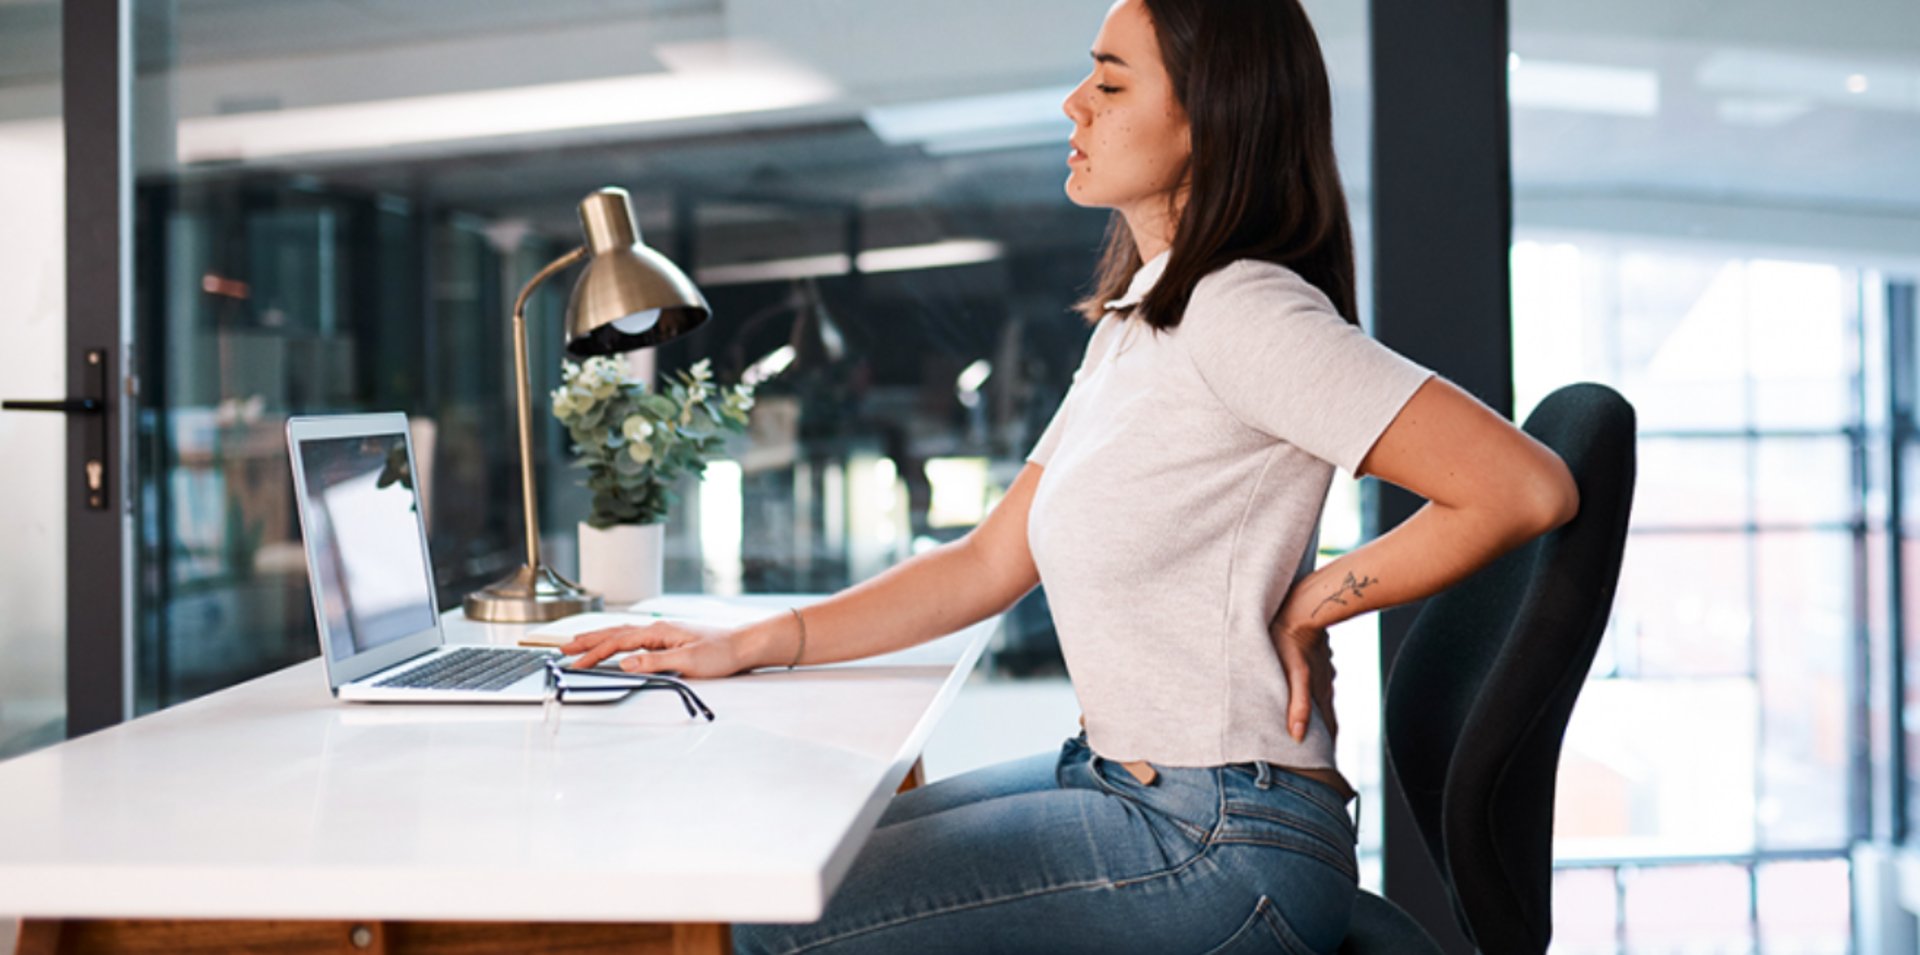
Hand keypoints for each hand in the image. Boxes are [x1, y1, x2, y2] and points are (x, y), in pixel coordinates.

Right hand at [560, 620, 746, 678]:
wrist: (744, 646)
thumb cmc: (722, 652)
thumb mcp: (688, 660)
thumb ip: (655, 662)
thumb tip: (626, 663)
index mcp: (659, 632)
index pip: (618, 642)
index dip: (595, 653)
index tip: (577, 663)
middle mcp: (658, 629)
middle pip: (615, 633)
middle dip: (588, 641)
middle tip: (564, 649)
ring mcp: (663, 633)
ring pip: (623, 634)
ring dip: (600, 639)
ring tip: (580, 644)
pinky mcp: (669, 641)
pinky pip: (634, 639)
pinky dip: (617, 641)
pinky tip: (613, 645)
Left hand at [1271, 615, 1336, 742]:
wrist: (1305, 603)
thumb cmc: (1291, 637)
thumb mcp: (1294, 674)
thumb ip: (1298, 705)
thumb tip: (1298, 737)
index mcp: (1319, 691)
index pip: (1329, 727)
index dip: (1328, 745)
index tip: (1327, 765)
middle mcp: (1324, 682)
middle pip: (1326, 714)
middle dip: (1323, 732)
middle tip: (1320, 751)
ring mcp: (1322, 668)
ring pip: (1321, 696)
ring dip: (1317, 712)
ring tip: (1311, 726)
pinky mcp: (1315, 655)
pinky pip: (1316, 679)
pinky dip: (1312, 693)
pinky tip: (1308, 690)